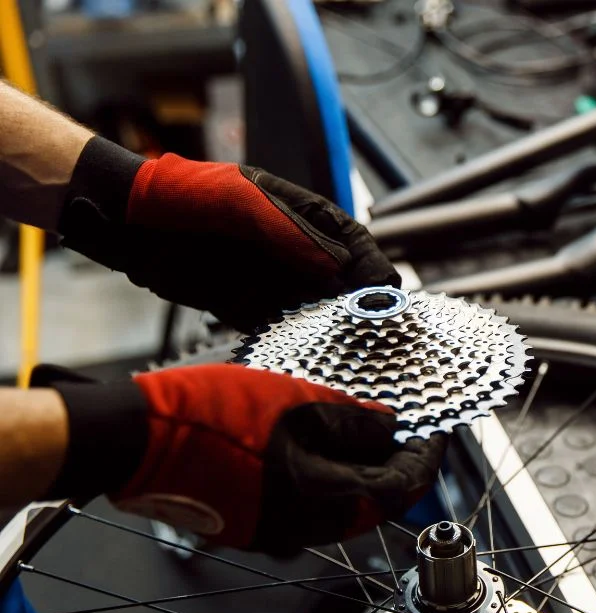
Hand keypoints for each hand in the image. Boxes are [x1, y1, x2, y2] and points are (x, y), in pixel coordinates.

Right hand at [35, 364, 445, 553]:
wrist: (134, 441)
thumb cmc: (208, 418)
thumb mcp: (296, 402)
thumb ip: (353, 420)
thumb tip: (391, 427)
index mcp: (321, 500)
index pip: (400, 489)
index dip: (426, 457)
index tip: (437, 431)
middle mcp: (301, 529)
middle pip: (372, 501)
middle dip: (394, 462)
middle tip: (405, 425)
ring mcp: (272, 531)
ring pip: (339, 503)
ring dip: (358, 466)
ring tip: (365, 424)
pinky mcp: (249, 522)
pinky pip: (304, 503)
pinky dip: (324, 473)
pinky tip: (320, 440)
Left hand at [57, 137, 398, 331]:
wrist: (127, 221)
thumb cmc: (185, 194)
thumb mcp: (243, 203)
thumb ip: (292, 234)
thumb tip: (339, 268)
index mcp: (301, 215)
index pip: (351, 240)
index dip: (371, 264)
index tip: (384, 289)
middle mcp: (292, 249)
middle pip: (339, 280)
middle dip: (357, 302)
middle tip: (372, 326)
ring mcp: (270, 278)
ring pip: (312, 306)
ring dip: (326, 325)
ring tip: (342, 344)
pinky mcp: (245, 305)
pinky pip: (276, 325)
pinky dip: (290, 338)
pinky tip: (301, 350)